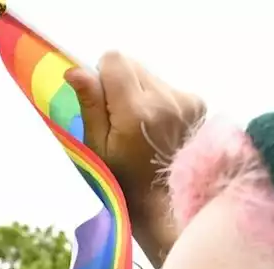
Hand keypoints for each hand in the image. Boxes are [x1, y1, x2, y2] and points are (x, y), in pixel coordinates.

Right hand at [65, 54, 204, 265]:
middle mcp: (166, 99)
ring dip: (140, 93)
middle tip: (119, 120)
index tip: (101, 102)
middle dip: (121, 85)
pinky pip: (168, 87)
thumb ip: (90, 105)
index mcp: (137, 111)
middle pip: (133, 64)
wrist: (165, 204)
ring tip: (139, 129)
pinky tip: (156, 129)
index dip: (102, 75)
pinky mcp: (198, 104)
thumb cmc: (122, 180)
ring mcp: (186, 100)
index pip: (115, 60)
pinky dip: (158, 102)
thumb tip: (75, 71)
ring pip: (150, 75)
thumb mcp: (97, 147)